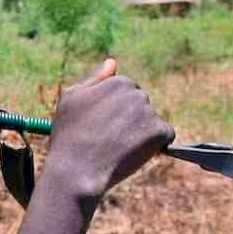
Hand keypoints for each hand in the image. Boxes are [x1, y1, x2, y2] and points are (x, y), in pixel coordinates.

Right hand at [46, 59, 174, 199]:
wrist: (76, 170)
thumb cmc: (68, 135)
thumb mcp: (70, 100)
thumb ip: (93, 79)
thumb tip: (112, 63)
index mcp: (118, 81)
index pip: (126, 94)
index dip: (113, 113)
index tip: (99, 128)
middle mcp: (137, 93)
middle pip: (140, 107)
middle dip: (129, 121)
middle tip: (107, 140)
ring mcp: (149, 112)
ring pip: (151, 122)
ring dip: (139, 134)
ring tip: (116, 149)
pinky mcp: (160, 132)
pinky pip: (164, 136)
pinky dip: (153, 146)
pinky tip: (131, 154)